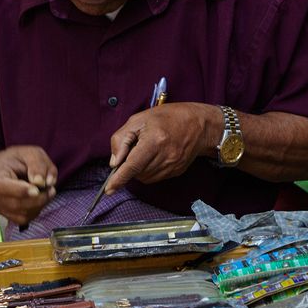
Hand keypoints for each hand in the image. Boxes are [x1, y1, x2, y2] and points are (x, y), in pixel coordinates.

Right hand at [0, 146, 56, 225]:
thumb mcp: (28, 153)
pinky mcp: (12, 217)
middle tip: (50, 187)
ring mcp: (3, 209)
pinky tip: (39, 197)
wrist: (2, 172)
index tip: (37, 189)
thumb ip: (37, 164)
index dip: (23, 190)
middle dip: (40, 196)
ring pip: (27, 213)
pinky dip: (39, 208)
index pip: (5, 189)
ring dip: (41, 202)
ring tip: (45, 189)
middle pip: (20, 204)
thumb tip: (42, 182)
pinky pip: (29, 217)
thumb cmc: (16, 161)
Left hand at [106, 103, 220, 192]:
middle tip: (136, 148)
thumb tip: (114, 162)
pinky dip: (149, 170)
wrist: (198, 124)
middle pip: (137, 173)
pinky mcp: (176, 171)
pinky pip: (155, 177)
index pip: (132, 165)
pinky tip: (155, 156)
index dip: (119, 179)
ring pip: (145, 178)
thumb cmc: (167, 117)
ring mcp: (172, 166)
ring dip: (139, 169)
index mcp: (154, 141)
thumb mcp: (139, 120)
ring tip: (148, 150)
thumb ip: (121, 139)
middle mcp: (165, 157)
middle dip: (130, 166)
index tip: (108, 190)